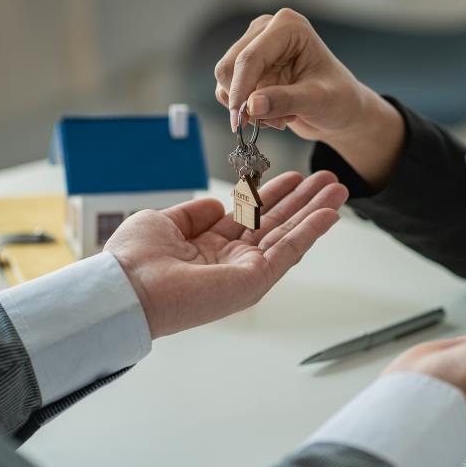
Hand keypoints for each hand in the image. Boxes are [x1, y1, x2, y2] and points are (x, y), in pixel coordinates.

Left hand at [105, 171, 346, 337]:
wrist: (126, 288)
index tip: (294, 178)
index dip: (274, 195)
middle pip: (277, 224)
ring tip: (338, 189)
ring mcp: (245, 271)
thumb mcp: (164, 222)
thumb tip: (217, 204)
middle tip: (328, 180)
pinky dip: (311, 232)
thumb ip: (193, 213)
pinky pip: (288, 251)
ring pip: (289, 235)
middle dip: (304, 201)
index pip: (252, 217)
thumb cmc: (133, 260)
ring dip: (315, 211)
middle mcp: (231, 260)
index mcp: (209, 247)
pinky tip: (329, 214)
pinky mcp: (253, 281)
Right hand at [213, 8, 404, 187]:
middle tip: (276, 122)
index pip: (250, 58)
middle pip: (230, 67)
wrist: (341, 109)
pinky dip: (248, 110)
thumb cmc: (339, 99)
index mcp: (288, 26)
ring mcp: (254, 46)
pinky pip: (228, 90)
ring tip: (283, 116)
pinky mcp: (247, 66)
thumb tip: (251, 106)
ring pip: (226, 81)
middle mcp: (266, 30)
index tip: (239, 121)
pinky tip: (275, 113)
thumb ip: (286, 101)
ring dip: (250, 108)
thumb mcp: (319, 101)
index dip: (240, 91)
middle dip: (247, 101)